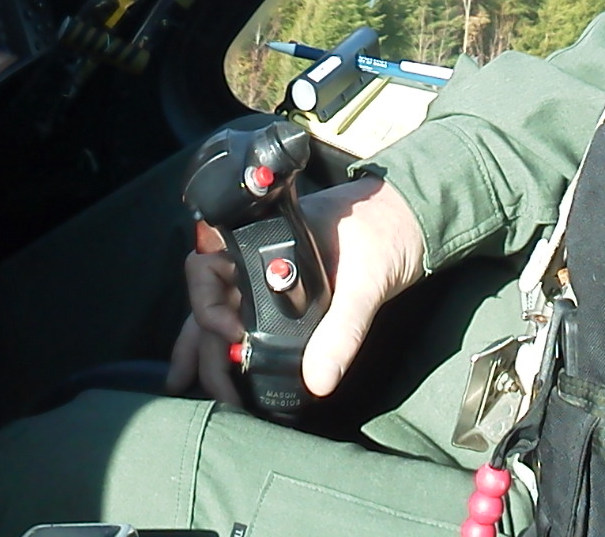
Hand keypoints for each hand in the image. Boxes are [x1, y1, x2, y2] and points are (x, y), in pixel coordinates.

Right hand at [164, 175, 425, 402]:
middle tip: (205, 385)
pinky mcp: (289, 291)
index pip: (210, 264)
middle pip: (210, 297)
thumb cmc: (388, 232)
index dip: (207, 303)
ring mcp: (271, 272)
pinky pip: (246, 315)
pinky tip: (225, 371)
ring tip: (188, 385)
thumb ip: (343, 329)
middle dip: (198, 342)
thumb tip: (318, 380)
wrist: (416, 219)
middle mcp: (259, 253)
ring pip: (221, 308)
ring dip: (204, 346)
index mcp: (267, 236)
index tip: (231, 336)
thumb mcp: (367, 282)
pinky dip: (229, 343)